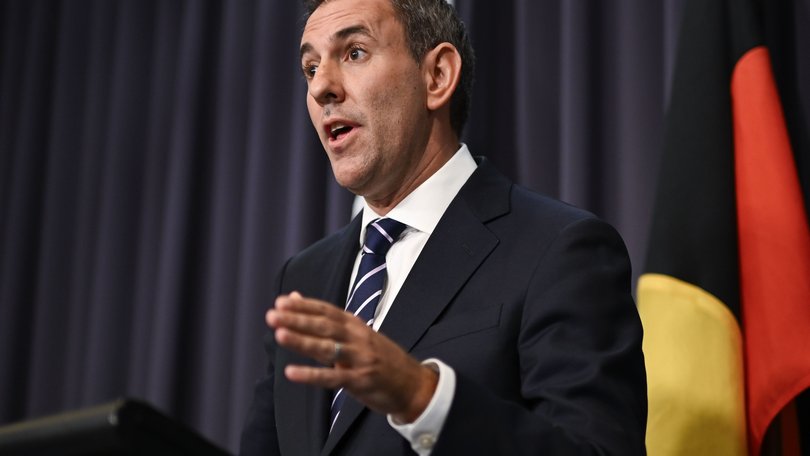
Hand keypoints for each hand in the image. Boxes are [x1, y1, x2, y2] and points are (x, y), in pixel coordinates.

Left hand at [266, 291, 437, 422]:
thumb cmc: (381, 358)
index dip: (304, 306)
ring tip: (280, 334)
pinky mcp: (361, 381)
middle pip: (325, 326)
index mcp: (356, 325)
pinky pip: (333, 377)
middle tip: (273, 315)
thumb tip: (296, 298)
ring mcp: (361, 359)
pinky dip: (311, 375)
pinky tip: (291, 373)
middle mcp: (358, 337)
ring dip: (303, 341)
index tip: (281, 301)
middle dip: (298, 319)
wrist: (414, 384)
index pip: (327, 310)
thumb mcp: (357, 335)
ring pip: (328, 347)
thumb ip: (326, 322)